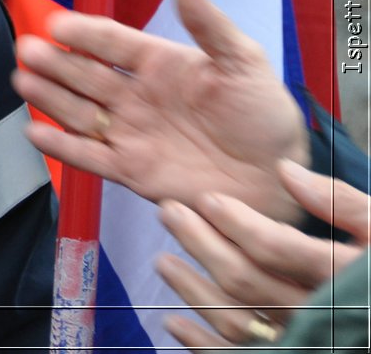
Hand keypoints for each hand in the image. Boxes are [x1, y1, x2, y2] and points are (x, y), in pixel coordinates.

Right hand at [11, 0, 310, 222]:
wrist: (277, 178)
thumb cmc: (264, 116)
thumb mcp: (244, 62)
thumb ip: (209, 24)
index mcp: (159, 64)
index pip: (112, 42)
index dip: (84, 33)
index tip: (57, 24)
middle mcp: (136, 96)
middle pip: (85, 75)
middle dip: (55, 62)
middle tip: (29, 49)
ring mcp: (130, 132)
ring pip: (79, 112)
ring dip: (49, 98)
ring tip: (23, 81)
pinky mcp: (130, 170)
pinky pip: (88, 157)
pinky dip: (60, 147)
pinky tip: (34, 133)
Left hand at [158, 160, 369, 347]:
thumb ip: (340, 201)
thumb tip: (284, 170)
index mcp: (343, 274)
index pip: (277, 248)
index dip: (238, 222)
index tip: (205, 199)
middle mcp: (322, 313)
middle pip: (248, 281)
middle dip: (202, 244)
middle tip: (169, 214)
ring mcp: (306, 340)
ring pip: (239, 321)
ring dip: (193, 291)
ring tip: (163, 261)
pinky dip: (202, 344)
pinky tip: (174, 322)